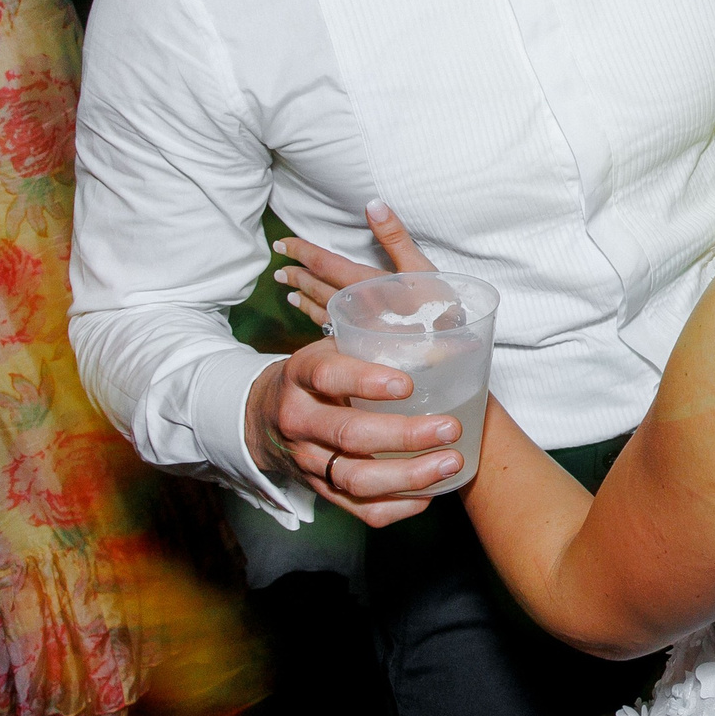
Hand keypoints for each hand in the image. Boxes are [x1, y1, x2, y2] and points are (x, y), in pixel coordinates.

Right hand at [245, 201, 454, 527]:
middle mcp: (298, 419)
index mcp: (302, 371)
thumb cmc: (321, 359)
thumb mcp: (338, 314)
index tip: (405, 384)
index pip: (328, 374)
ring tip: (449, 464)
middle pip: (347, 436)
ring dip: (405, 477)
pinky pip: (357, 510)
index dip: (364, 379)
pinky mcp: (323, 489)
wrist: (265, 415)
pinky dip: (393, 507)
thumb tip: (380, 205)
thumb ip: (366, 274)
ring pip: (353, 481)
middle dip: (402, 437)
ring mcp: (308, 460)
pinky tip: (426, 498)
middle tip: (448, 430)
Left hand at [271, 200, 435, 327]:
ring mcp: (358, 326)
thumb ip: (394, 236)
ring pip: (320, 309)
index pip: (325, 264)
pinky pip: (330, 327)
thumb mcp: (421, 266)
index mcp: (367, 284)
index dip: (303, 252)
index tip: (283, 243)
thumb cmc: (440, 305)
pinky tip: (311, 315)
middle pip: (317, 287)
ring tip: (287, 290)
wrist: (452, 347)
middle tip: (279, 268)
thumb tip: (373, 204)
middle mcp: (357, 306)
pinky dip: (315, 317)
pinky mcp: (363, 341)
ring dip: (302, 297)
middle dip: (297, 275)